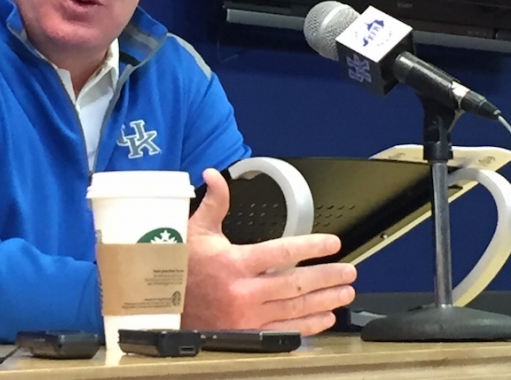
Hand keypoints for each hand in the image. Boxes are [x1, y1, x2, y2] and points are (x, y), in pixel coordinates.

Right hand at [181, 168, 356, 334]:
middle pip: (296, 283)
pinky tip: (325, 317)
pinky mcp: (247, 334)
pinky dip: (309, 325)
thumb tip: (216, 175)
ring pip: (295, 308)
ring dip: (325, 300)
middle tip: (349, 271)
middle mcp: (243, 291)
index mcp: (234, 263)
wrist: (161, 306)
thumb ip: (214, 203)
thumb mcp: (195, 231)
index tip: (331, 243)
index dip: (310, 246)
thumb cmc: (180, 268)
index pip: (281, 252)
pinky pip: (286, 331)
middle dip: (327, 276)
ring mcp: (246, 316)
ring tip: (345, 292)